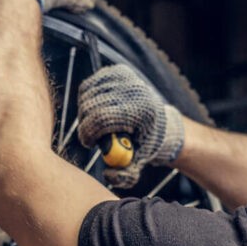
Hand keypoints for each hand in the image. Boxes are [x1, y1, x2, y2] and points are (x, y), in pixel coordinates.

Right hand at [77, 65, 184, 187]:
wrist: (161, 124)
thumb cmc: (146, 145)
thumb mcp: (139, 163)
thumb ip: (125, 175)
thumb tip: (108, 174)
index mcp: (142, 111)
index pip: (102, 118)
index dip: (89, 133)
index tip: (88, 144)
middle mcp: (135, 90)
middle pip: (91, 105)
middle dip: (86, 124)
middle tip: (90, 136)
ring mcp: (126, 78)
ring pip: (87, 94)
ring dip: (85, 112)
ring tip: (96, 124)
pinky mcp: (118, 71)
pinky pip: (89, 85)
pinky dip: (87, 98)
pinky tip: (97, 109)